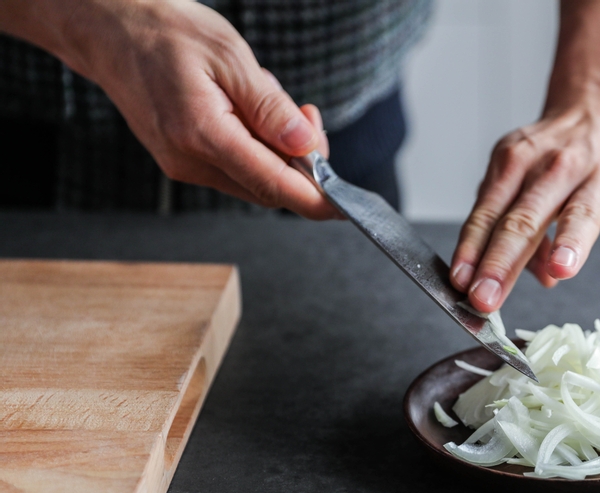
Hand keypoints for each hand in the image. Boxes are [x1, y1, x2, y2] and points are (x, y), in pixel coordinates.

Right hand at [50, 0, 337, 218]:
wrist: (108, 30)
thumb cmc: (164, 33)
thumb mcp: (230, 57)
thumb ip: (270, 107)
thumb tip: (305, 146)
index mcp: (202, 135)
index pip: (272, 185)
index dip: (314, 200)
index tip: (343, 207)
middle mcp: (189, 161)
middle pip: (267, 188)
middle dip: (301, 164)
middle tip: (308, 118)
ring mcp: (183, 165)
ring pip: (253, 179)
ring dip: (277, 151)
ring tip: (269, 99)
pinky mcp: (182, 160)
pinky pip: (235, 167)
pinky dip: (256, 147)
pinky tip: (249, 109)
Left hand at [447, 0, 599, 312]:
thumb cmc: (555, 155)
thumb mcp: (522, 176)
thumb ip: (518, 227)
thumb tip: (536, 276)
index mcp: (515, 165)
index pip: (488, 214)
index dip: (471, 251)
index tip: (460, 284)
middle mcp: (553, 168)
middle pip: (523, 220)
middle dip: (501, 262)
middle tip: (486, 297)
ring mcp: (596, 177)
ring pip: (578, 213)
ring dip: (568, 242)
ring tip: (559, 270)